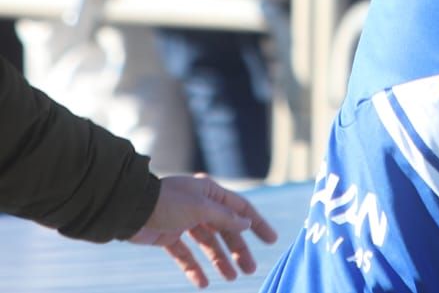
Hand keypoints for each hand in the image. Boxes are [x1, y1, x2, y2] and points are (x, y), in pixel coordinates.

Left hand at [130, 174, 278, 287]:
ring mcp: (184, 222)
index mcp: (210, 193)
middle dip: (238, 250)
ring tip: (232, 277)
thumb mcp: (200, 208)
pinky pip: (186, 254)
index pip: (241, 209)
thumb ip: (225, 217)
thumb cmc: (166, 202)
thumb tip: (246, 225)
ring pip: (208, 244)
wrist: (128, 210)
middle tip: (251, 269)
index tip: (272, 240)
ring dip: (220, 261)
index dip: (257, 225)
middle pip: (226, 230)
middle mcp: (200, 206)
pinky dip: (195, 268)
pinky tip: (203, 283)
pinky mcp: (169, 236)